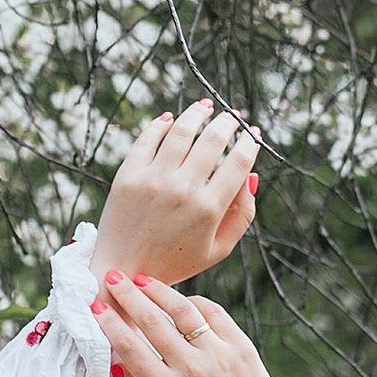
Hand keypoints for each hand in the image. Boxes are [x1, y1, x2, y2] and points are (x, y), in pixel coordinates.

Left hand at [91, 99, 258, 286]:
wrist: (122, 268)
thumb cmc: (176, 261)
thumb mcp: (219, 249)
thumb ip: (243, 214)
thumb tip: (252, 174)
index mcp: (209, 210)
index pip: (239, 162)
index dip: (250, 142)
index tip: (253, 132)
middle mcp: (182, 190)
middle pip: (213, 140)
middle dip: (228, 122)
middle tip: (233, 116)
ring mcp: (153, 180)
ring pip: (181, 131)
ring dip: (197, 113)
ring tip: (206, 107)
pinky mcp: (128, 176)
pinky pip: (147, 139)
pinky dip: (161, 123)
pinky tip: (171, 118)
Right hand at [95, 275, 277, 376]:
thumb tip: (113, 367)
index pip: (131, 348)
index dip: (109, 324)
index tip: (97, 308)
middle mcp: (193, 369)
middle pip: (152, 322)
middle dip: (128, 296)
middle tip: (113, 278)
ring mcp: (220, 354)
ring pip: (183, 310)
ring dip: (158, 290)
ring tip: (141, 279)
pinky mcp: (241, 346)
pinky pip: (213, 312)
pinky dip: (193, 301)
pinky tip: (180, 299)